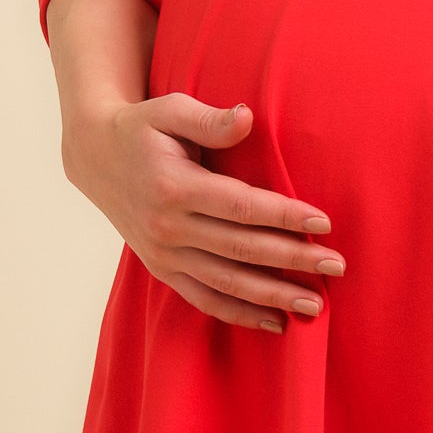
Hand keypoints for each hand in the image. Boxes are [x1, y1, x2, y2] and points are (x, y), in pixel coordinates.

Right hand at [62, 92, 345, 333]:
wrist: (96, 157)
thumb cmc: (143, 128)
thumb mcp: (170, 109)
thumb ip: (210, 119)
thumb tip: (247, 117)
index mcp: (174, 186)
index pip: (240, 206)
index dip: (283, 215)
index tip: (324, 223)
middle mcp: (168, 227)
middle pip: (241, 249)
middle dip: (293, 260)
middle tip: (336, 267)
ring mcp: (164, 254)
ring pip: (227, 282)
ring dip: (273, 296)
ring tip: (315, 304)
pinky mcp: (162, 269)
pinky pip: (204, 299)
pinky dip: (239, 314)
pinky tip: (275, 323)